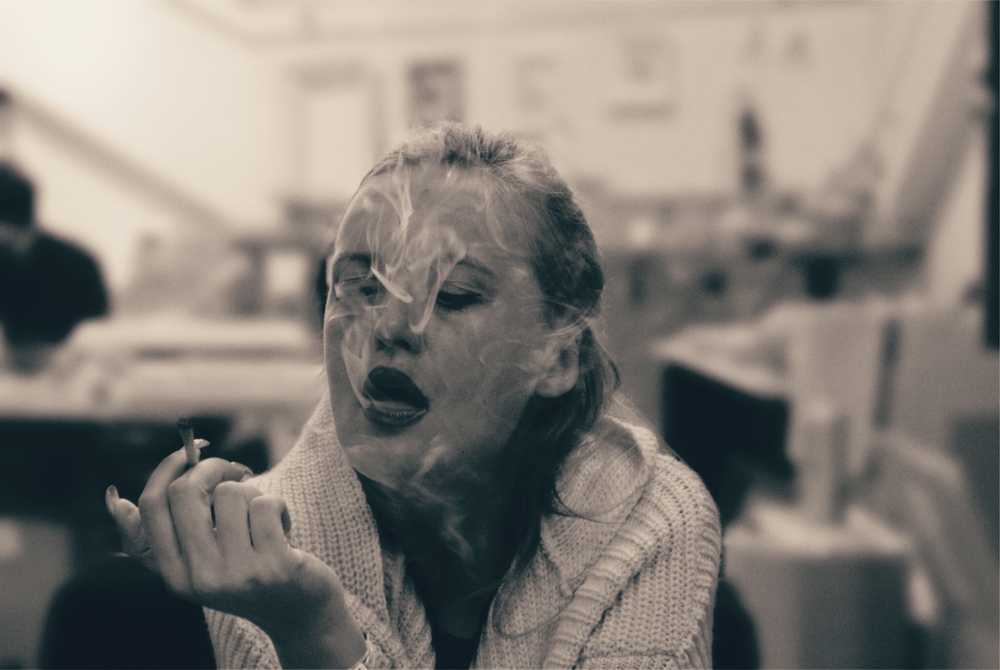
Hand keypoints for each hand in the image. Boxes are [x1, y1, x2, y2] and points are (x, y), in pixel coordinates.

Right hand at [106, 448, 367, 667]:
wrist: (300, 612)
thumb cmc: (248, 574)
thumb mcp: (201, 561)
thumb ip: (164, 535)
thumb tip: (114, 498)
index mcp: (174, 575)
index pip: (151, 507)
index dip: (167, 468)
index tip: (190, 451)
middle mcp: (199, 578)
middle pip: (184, 492)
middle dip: (213, 467)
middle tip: (236, 472)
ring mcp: (237, 574)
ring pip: (230, 493)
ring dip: (252, 493)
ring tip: (261, 518)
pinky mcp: (274, 566)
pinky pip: (265, 504)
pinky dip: (279, 506)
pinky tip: (283, 528)